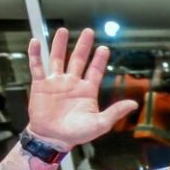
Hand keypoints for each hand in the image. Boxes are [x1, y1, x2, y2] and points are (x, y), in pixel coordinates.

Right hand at [24, 28, 137, 149]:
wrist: (52, 139)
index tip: (104, 48)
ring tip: (63, 31)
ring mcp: (56, 83)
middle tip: (88, 32)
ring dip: (60, 45)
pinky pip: (37, 67)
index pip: (95, 71)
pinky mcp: (40, 85)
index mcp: (86, 91)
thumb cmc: (76, 134)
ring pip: (58, 59)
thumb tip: (134, 103)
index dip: (99, 60)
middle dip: (83, 46)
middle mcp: (72, 83)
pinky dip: (35, 55)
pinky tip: (35, 42)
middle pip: (78, 60)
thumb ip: (115, 112)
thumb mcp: (99, 124)